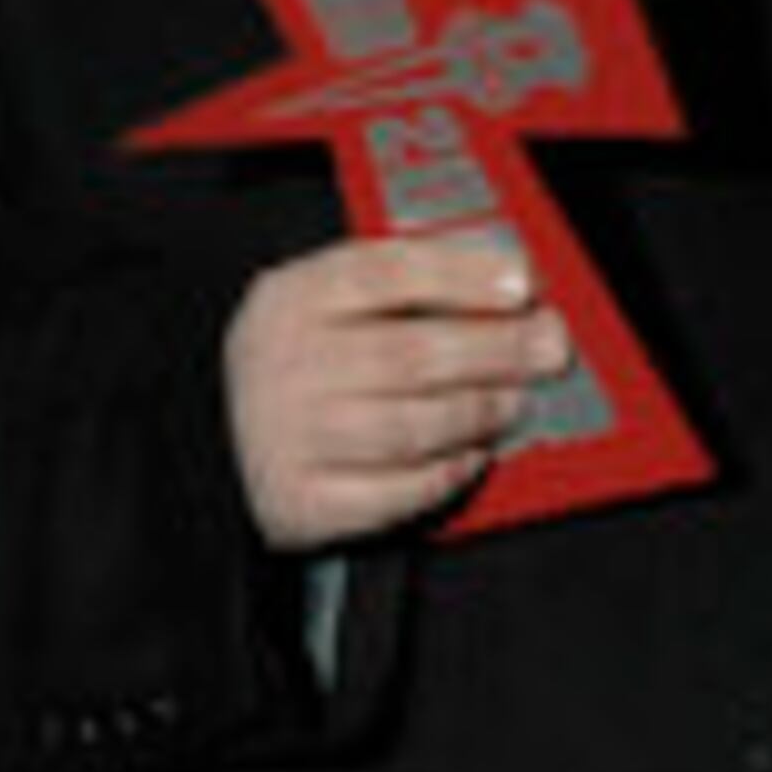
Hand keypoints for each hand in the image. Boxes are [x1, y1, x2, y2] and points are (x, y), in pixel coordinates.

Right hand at [224, 225, 570, 548]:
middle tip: (546, 349)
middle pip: (412, 352)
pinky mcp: (305, 499)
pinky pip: (398, 491)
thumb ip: (409, 288)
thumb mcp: (330, 304)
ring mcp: (292, 434)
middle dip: (498, 350)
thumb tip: (510, 291)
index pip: (386, 272)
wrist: (225, 446)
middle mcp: (287, 363)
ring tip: (512, 402)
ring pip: (412, 426)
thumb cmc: (302, 366)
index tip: (523, 285)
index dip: (465, 276)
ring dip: (479, 413)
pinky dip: (448, 473)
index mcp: (294, 298)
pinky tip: (470, 454)